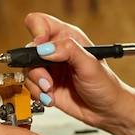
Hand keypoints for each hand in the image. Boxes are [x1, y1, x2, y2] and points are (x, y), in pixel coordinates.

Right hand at [23, 12, 133, 130]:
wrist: (106, 111)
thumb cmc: (105, 85)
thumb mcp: (90, 64)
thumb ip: (69, 51)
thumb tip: (45, 48)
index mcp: (67, 37)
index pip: (40, 23)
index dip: (36, 32)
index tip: (40, 49)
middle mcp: (55, 51)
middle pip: (29, 50)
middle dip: (37, 69)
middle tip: (47, 81)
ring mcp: (49, 69)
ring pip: (28, 70)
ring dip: (37, 84)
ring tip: (51, 92)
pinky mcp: (45, 85)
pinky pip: (30, 86)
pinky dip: (38, 94)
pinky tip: (51, 98)